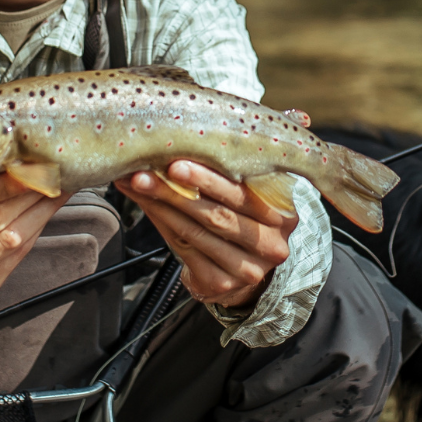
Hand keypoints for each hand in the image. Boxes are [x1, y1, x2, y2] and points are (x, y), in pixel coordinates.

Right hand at [0, 174, 70, 335]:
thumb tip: (2, 161)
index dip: (1, 182)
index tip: (28, 165)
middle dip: (26, 194)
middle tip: (52, 173)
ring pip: (7, 240)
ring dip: (37, 213)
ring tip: (55, 192)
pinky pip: (12, 260)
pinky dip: (31, 235)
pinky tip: (41, 217)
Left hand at [121, 160, 296, 309]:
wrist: (242, 273)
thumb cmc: (242, 223)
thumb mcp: (251, 198)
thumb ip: (236, 173)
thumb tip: (191, 138)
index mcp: (283, 216)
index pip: (244, 196)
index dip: (209, 180)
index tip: (177, 164)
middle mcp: (271, 245)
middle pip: (219, 216)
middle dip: (178, 192)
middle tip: (147, 174)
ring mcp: (248, 269)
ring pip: (198, 233)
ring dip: (162, 207)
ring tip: (138, 185)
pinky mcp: (222, 283)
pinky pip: (186, 250)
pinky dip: (162, 224)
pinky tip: (147, 207)